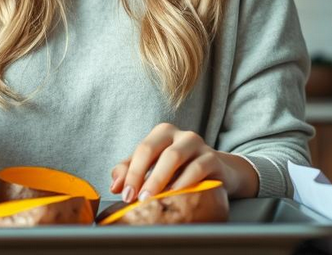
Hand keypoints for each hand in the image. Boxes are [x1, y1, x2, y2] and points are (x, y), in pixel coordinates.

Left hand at [108, 123, 258, 202]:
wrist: (216, 172)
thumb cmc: (179, 170)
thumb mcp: (153, 168)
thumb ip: (130, 172)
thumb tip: (115, 186)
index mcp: (161, 133)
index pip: (141, 150)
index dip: (130, 173)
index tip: (124, 195)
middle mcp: (179, 134)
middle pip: (153, 149)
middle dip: (140, 175)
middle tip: (136, 198)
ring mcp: (197, 144)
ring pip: (174, 156)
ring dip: (159, 178)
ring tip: (151, 198)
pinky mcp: (213, 158)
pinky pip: (198, 167)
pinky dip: (185, 180)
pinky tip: (176, 193)